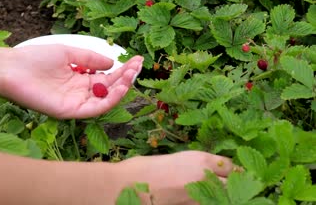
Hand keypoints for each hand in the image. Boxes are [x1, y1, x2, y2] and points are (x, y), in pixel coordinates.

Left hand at [0, 44, 142, 118]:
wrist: (12, 68)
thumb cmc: (35, 58)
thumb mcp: (69, 53)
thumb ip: (90, 59)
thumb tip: (112, 63)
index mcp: (79, 78)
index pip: (106, 77)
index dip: (122, 69)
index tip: (137, 59)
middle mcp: (79, 92)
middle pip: (108, 89)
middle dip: (125, 78)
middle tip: (137, 66)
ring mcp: (74, 102)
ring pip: (104, 101)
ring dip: (120, 89)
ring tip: (131, 75)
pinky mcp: (68, 111)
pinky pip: (93, 109)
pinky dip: (108, 100)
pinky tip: (119, 87)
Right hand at [118, 151, 237, 204]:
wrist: (124, 185)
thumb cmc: (142, 169)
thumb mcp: (172, 160)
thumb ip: (193, 166)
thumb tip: (204, 173)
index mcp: (200, 159)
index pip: (229, 166)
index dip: (231, 171)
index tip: (231, 175)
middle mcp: (205, 176)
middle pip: (234, 183)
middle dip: (234, 185)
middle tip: (230, 188)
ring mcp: (199, 195)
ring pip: (225, 197)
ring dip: (223, 195)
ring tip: (216, 194)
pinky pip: (207, 203)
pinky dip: (208, 201)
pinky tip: (200, 199)